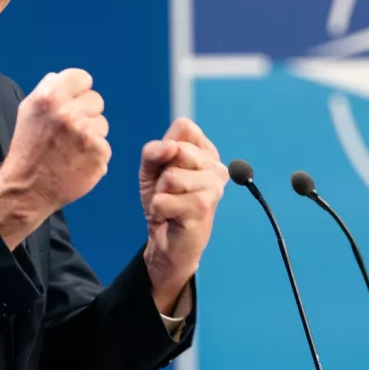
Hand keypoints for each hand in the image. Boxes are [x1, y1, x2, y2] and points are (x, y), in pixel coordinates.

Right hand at [0, 69, 108, 248]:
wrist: (27, 188)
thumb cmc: (28, 149)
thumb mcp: (28, 110)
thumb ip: (49, 90)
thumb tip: (64, 78)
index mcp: (49, 97)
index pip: (82, 78)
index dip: (78, 91)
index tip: (73, 103)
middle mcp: (68, 112)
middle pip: (96, 100)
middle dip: (86, 114)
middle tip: (69, 131)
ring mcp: (85, 133)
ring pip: (103, 124)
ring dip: (91, 135)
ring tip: (71, 149)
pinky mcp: (98, 153)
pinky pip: (105, 146)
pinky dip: (94, 155)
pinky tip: (77, 161)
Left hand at [139, 118, 228, 312]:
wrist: (167, 242)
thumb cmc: (164, 202)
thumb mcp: (151, 170)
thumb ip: (154, 151)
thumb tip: (171, 146)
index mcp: (208, 152)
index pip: (185, 127)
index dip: (167, 146)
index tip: (168, 167)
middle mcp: (217, 167)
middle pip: (177, 149)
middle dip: (161, 172)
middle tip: (169, 191)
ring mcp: (213, 187)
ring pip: (170, 176)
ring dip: (160, 193)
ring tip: (171, 204)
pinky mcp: (203, 207)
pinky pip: (163, 200)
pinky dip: (159, 210)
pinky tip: (171, 217)